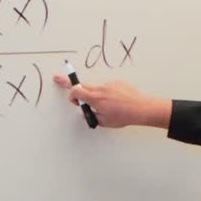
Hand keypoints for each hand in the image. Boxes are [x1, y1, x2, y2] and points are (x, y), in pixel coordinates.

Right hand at [51, 75, 171, 128]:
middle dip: (69, 84)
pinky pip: (107, 87)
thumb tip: (87, 113)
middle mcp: (100, 89)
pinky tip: (115, 101)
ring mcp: (109, 84)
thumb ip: (92, 116)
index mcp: (95, 98)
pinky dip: (106, 93)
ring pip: (95, 88)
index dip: (71, 96)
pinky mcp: (116, 83)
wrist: (141, 108)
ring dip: (94, 94)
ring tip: (106, 105)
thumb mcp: (104, 121)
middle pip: (81, 85)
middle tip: (58, 79)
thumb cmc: (124, 116)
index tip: (71, 99)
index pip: (76, 91)